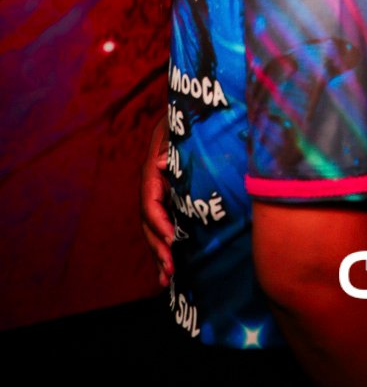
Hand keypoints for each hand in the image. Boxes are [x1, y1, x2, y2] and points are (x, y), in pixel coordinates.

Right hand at [139, 114, 173, 286]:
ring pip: (155, 226)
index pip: (150, 199)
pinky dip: (167, 245)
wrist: (197, 107)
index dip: (158, 220)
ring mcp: (162, 190)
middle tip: (170, 268)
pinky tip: (171, 269)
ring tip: (167, 278)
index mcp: (154, 166)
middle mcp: (154, 182)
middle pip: (150, 220)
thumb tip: (163, 162)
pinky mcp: (173, 196)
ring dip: (160, 252)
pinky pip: (166, 223)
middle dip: (158, 245)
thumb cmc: (190, 115)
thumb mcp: (180, 124)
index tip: (171, 237)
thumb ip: (172, 142)